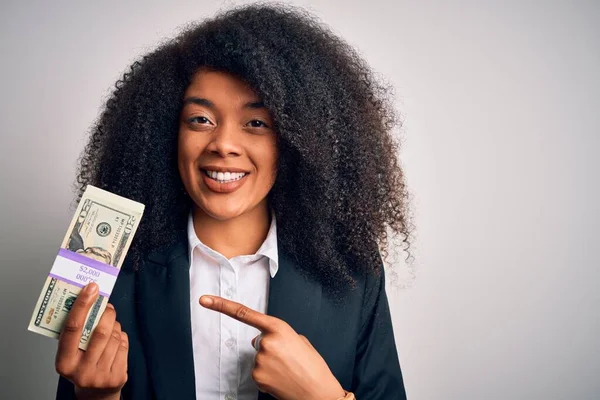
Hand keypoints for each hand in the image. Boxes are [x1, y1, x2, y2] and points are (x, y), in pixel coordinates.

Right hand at [55, 283, 127, 399]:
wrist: (95, 394)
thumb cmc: (81, 366)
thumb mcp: (71, 353)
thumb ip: (76, 332)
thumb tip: (87, 299)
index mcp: (64, 363)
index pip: (73, 328)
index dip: (82, 305)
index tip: (91, 288)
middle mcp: (81, 371)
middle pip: (100, 331)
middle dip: (107, 314)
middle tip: (108, 305)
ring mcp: (101, 375)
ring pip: (115, 337)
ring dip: (115, 326)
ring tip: (111, 325)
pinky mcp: (118, 376)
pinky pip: (124, 345)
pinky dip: (122, 336)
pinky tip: (117, 338)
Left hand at [200, 295, 344, 399]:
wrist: (319, 392)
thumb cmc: (313, 366)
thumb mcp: (299, 341)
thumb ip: (278, 334)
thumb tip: (258, 340)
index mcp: (279, 328)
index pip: (244, 313)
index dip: (221, 305)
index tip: (205, 300)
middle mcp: (266, 342)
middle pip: (258, 342)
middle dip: (270, 349)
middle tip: (289, 359)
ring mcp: (260, 360)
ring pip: (258, 359)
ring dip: (270, 364)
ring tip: (289, 370)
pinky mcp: (257, 376)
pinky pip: (258, 373)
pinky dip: (268, 376)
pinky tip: (282, 379)